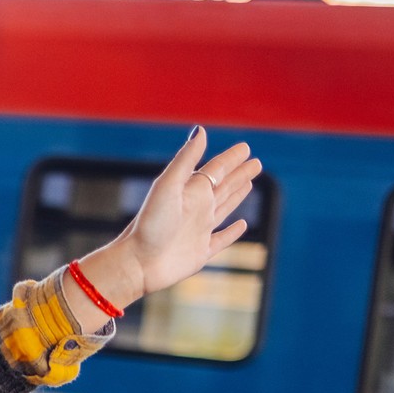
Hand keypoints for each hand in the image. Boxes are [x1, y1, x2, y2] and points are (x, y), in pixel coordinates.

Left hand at [65, 127, 263, 326]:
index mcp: (191, 191)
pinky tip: (242, 225)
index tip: (246, 147)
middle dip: (239, 173)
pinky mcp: (201, 253)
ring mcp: (199, 230)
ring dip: (238, 195)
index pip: (217, 170)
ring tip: (248, 183)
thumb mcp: (167, 186)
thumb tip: (200, 130)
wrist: (137, 262)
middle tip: (256, 162)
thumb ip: (185, 160)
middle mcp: (196, 208)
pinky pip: (222, 240)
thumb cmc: (149, 224)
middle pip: (223, 186)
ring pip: (225, 208)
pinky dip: (233, 233)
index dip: (232, 159)